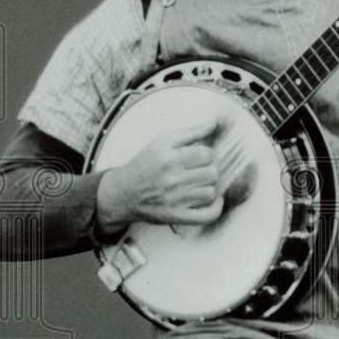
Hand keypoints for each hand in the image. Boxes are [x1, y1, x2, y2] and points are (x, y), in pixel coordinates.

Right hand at [97, 117, 223, 232]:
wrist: (122, 193)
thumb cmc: (145, 164)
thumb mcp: (162, 142)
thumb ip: (191, 131)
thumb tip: (215, 122)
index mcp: (168, 158)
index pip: (206, 154)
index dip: (206, 155)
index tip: (199, 158)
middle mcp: (171, 179)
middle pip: (212, 173)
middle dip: (209, 170)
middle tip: (199, 172)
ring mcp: (174, 200)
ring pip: (210, 192)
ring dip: (208, 188)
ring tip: (199, 185)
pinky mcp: (176, 216)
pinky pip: (207, 215)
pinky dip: (215, 208)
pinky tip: (213, 201)